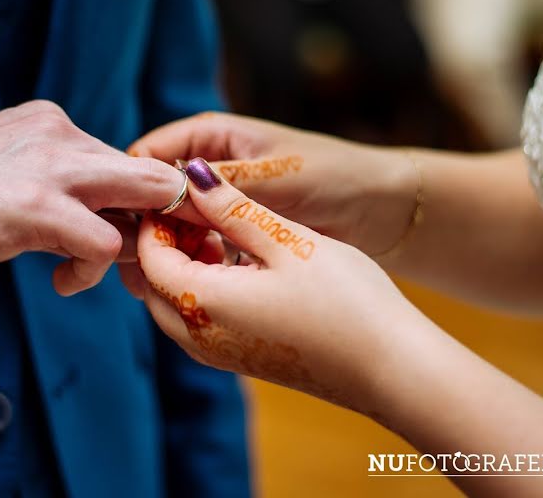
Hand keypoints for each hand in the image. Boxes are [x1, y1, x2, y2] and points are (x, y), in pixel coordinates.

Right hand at [0, 100, 185, 294]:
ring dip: (127, 253)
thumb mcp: (13, 177)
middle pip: (153, 176)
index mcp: (52, 122)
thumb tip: (122, 222)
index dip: (144, 207)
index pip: (129, 161)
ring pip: (143, 204)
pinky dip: (93, 273)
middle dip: (161, 226)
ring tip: (79, 271)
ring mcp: (50, 165)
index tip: (137, 241)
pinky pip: (106, 245)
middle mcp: (59, 131)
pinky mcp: (36, 206)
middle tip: (139, 264)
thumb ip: (65, 185)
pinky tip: (61, 281)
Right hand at [128, 112, 416, 255]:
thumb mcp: (273, 179)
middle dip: (147, 227)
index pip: (148, 157)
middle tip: (138, 263)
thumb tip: (164, 197)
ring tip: (160, 281)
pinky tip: (196, 285)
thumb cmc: (334, 177)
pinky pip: (201, 247)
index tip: (126, 224)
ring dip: (170, 250)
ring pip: (175, 226)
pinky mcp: (235, 231)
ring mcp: (221, 201)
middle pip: (156, 196)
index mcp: (211, 138)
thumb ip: (219, 190)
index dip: (133, 189)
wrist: (381, 209)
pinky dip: (197, 264)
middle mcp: (209, 168)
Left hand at [130, 158, 423, 412]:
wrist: (393, 369)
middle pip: (154, 282)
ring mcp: (217, 355)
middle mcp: (197, 338)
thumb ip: (231, 207)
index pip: (150, 255)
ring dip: (187, 263)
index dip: (159, 218)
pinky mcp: (240, 360)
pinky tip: (244, 264)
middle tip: (201, 208)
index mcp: (201, 304)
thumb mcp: (285, 241)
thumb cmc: (346, 301)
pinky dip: (206, 286)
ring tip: (225, 231)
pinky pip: (200, 319)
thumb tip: (190, 173)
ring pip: (176, 301)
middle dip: (168, 241)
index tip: (181, 189)